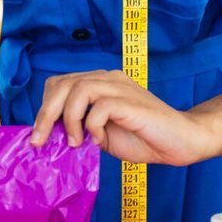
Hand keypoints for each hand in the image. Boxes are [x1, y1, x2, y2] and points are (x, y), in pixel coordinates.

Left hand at [31, 70, 221, 166]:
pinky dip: (91, 125)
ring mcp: (121, 87)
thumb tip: (50, 136)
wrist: (182, 141)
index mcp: (100, 84)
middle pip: (63, 83)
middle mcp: (108, 79)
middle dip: (46, 114)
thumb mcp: (101, 135)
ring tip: (76, 142)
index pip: (59, 83)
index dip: (44, 108)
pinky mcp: (131, 101)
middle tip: (42, 141)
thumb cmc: (144, 138)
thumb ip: (80, 128)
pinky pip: (99, 106)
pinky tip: (98, 140)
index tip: (40, 136)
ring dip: (69, 119)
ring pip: (78, 89)